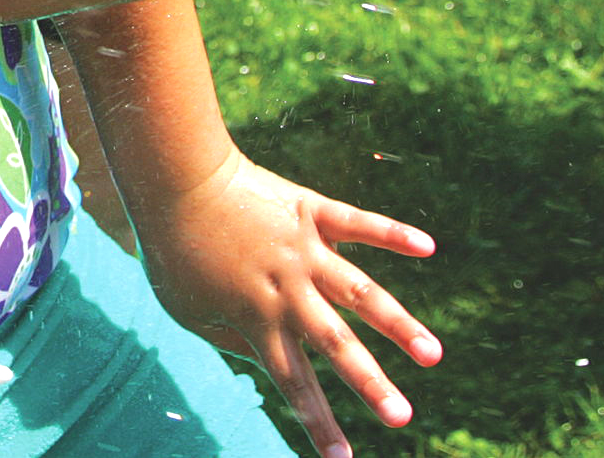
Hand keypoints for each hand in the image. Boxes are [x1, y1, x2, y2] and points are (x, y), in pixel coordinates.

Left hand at [132, 152, 437, 457]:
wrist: (174, 179)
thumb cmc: (171, 247)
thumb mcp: (184, 308)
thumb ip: (225, 337)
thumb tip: (260, 353)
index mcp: (257, 319)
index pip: (294, 383)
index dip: (318, 423)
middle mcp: (288, 290)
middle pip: (336, 345)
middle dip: (371, 384)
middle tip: (403, 418)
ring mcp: (304, 251)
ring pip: (361, 293)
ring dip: (399, 325)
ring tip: (432, 354)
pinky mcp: (311, 210)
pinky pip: (358, 223)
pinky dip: (393, 234)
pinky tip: (427, 247)